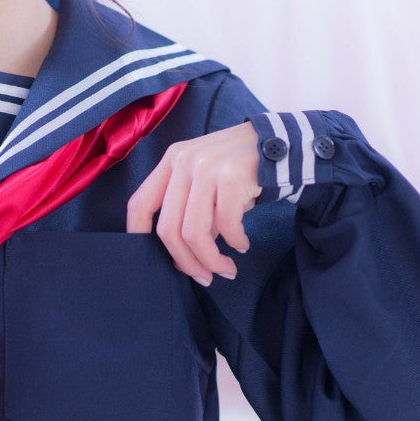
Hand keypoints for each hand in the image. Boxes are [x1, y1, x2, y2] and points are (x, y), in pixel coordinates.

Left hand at [126, 120, 261, 286]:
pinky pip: (226, 224)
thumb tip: (181, 258)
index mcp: (171, 161)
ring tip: (226, 269)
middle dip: (186, 262)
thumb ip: (190, 212)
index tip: (152, 261)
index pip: (139, 204)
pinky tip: (242, 245)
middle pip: (168, 229)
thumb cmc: (239, 170)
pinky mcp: (231, 176)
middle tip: (204, 277)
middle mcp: (183, 161)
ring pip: (194, 232)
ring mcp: (206, 167)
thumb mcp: (206, 182)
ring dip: (211, 260)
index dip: (137, 236)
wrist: (282, 143)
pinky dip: (235, 242)